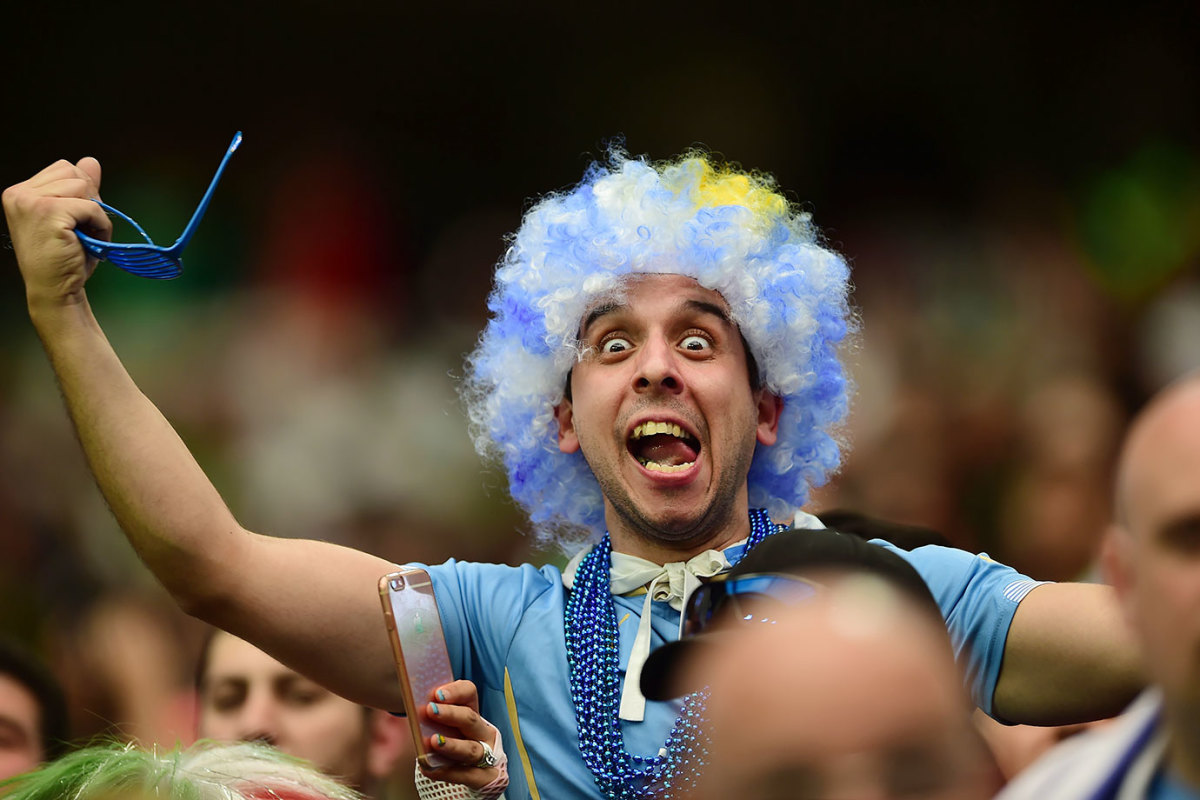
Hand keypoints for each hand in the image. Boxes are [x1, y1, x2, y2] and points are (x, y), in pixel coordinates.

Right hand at [3, 157, 110, 308]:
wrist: (56, 291)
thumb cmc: (64, 259)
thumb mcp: (73, 218)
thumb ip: (81, 189)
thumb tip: (91, 161)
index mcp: (21, 193)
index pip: (64, 168)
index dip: (81, 192)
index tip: (75, 220)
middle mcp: (19, 194)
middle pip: (73, 172)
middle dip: (88, 199)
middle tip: (82, 230)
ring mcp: (31, 201)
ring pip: (83, 186)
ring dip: (95, 214)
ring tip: (85, 237)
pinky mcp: (49, 212)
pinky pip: (92, 207)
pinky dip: (101, 226)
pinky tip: (90, 242)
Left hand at [419, 679, 505, 790]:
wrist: (470, 772)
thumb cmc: (451, 742)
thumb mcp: (444, 726)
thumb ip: (433, 716)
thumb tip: (414, 710)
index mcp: (471, 710)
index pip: (469, 693)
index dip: (455, 692)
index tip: (437, 694)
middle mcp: (482, 730)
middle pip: (470, 719)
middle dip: (451, 714)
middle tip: (430, 710)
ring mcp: (486, 754)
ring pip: (471, 749)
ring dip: (452, 745)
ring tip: (434, 741)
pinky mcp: (484, 776)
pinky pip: (467, 775)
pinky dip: (448, 772)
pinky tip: (428, 768)